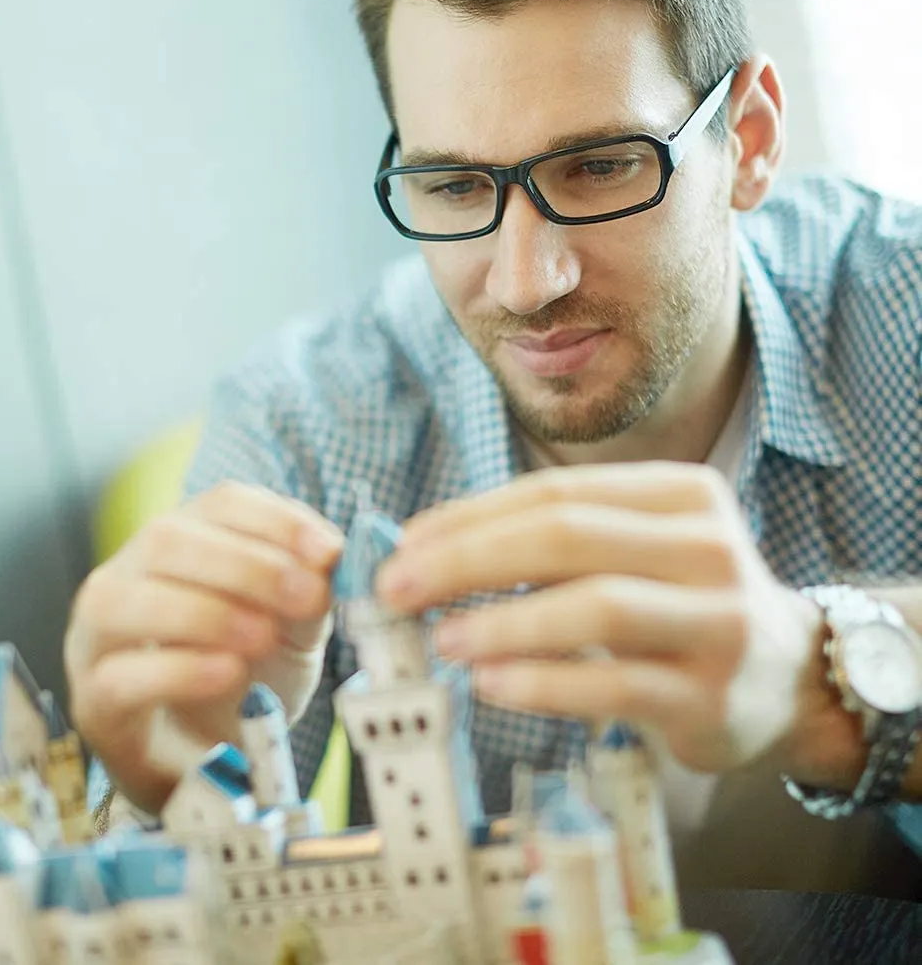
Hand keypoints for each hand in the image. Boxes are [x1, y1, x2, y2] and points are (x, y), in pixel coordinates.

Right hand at [65, 482, 342, 813]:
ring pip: (126, 599)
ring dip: (206, 612)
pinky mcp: (93, 701)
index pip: (222, 503)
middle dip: (246, 565)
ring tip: (264, 637)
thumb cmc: (247, 676)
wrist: (208, 763)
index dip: (277, 521)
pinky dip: (181, 669)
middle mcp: (128, 574)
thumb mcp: (292, 627)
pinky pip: (121, 675)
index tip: (328, 552)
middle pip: (168, 539)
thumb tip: (330, 555)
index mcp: (182, 541)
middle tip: (306, 598)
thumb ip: (309, 590)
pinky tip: (229, 673)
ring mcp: (98, 636)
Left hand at [377, 462, 846, 778]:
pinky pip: (613, 684)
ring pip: (595, 607)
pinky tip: (489, 685)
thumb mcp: (632, 551)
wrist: (788, 677)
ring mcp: (717, 620)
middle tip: (399, 589)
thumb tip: (425, 550)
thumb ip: (550, 542)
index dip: (468, 517)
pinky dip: (542, 683)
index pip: (553, 493)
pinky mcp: (710, 693)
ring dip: (503, 622)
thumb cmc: (680, 602)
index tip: (404, 545)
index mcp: (677, 493)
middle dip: (468, 560)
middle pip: (566, 537)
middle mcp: (705, 545)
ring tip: (442, 640)